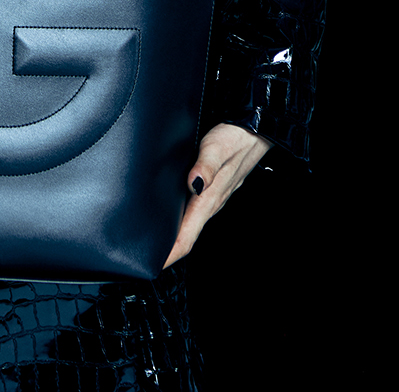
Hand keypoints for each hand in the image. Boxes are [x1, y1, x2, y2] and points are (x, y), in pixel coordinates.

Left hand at [162, 123, 272, 268]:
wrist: (255, 133)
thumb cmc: (235, 138)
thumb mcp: (216, 147)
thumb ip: (205, 166)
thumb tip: (193, 183)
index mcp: (209, 199)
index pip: (186, 237)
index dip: (169, 255)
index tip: (152, 266)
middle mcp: (210, 204)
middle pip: (185, 237)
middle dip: (166, 251)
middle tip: (143, 259)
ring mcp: (211, 199)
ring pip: (189, 226)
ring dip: (172, 238)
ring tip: (152, 244)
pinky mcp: (211, 191)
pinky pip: (193, 214)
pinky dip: (178, 222)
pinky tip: (168, 218)